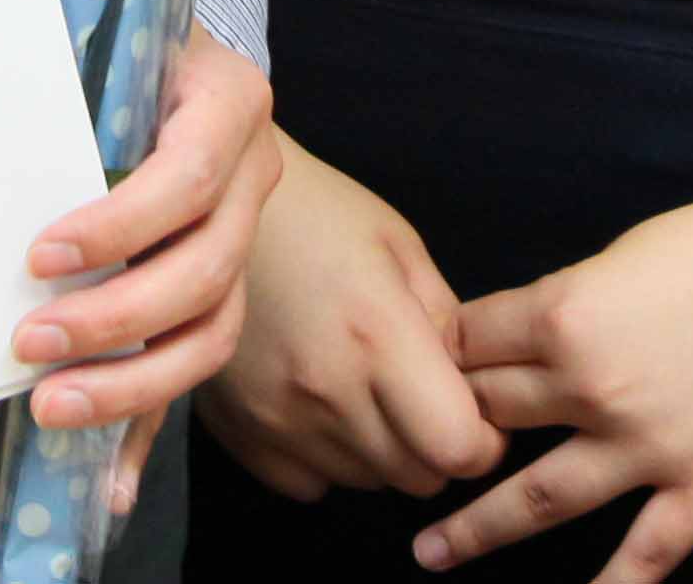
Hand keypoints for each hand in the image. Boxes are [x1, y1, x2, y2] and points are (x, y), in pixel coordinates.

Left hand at [14, 36, 283, 517]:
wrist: (172, 38)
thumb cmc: (120, 28)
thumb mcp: (101, 29)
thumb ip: (68, 62)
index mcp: (229, 103)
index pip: (190, 176)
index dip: (122, 225)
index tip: (41, 253)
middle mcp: (252, 175)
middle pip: (206, 272)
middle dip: (115, 319)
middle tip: (29, 342)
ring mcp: (241, 234)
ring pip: (212, 330)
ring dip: (132, 382)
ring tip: (50, 403)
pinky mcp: (217, 284)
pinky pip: (191, 362)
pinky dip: (146, 425)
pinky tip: (109, 485)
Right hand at [202, 137, 499, 504]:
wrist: (210, 208)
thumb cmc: (317, 212)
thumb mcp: (401, 246)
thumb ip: (447, 325)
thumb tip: (469, 390)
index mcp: (377, 334)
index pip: (457, 448)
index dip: (482, 442)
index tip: (476, 416)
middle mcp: (326, 389)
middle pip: (416, 478)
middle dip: (434, 447)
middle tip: (418, 397)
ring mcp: (275, 418)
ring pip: (365, 483)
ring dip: (379, 451)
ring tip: (361, 389)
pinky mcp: (236, 432)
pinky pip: (307, 484)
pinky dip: (324, 459)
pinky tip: (316, 404)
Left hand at [420, 179, 692, 582]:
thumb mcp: (621, 254)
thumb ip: (567, 305)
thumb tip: (524, 342)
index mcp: (567, 316)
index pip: (469, 346)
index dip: (441, 355)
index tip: (422, 371)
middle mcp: (595, 388)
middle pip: (489, 417)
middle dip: (449, 431)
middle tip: (410, 456)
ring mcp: (651, 446)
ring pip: (536, 500)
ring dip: (474, 529)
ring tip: (428, 552)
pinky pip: (647, 554)